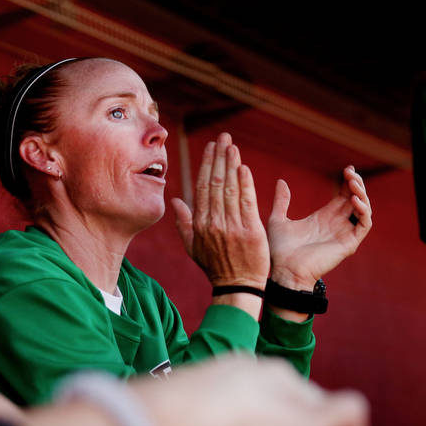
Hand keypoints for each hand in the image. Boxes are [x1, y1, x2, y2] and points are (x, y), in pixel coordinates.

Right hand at [171, 132, 269, 288]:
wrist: (236, 288)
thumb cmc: (215, 268)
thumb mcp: (193, 247)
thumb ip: (184, 223)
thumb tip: (175, 200)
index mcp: (201, 224)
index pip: (203, 187)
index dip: (207, 165)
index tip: (211, 147)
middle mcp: (214, 222)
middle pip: (216, 183)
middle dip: (219, 157)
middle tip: (224, 137)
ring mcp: (232, 226)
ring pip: (230, 189)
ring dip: (231, 164)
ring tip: (233, 146)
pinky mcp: (250, 231)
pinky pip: (246, 203)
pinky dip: (245, 184)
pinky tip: (244, 167)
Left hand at [267, 165, 371, 289]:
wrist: (283, 271)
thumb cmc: (279, 251)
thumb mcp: (278, 219)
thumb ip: (282, 201)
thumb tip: (281, 181)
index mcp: (324, 217)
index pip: (344, 195)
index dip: (348, 181)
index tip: (347, 169)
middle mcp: (337, 224)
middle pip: (356, 199)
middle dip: (357, 184)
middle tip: (350, 172)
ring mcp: (344, 233)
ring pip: (363, 210)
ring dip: (362, 195)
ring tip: (353, 183)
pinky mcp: (348, 243)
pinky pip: (364, 225)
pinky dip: (364, 211)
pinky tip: (354, 200)